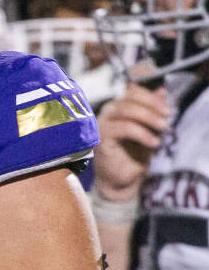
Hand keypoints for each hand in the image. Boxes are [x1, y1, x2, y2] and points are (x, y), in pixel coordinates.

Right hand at [94, 82, 171, 201]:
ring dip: (149, 118)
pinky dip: (142, 134)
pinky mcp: (101, 139)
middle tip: (168, 116)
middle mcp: (106, 113)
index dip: (151, 95)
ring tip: (163, 128)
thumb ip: (152, 109)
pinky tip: (153, 142)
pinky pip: (124, 128)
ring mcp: (101, 125)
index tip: (167, 108)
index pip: (132, 90)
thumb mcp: (149, 127)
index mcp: (117, 107)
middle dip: (153, 106)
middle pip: (130, 98)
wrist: (121, 179)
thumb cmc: (133, 154)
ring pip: (126, 111)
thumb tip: (161, 91)